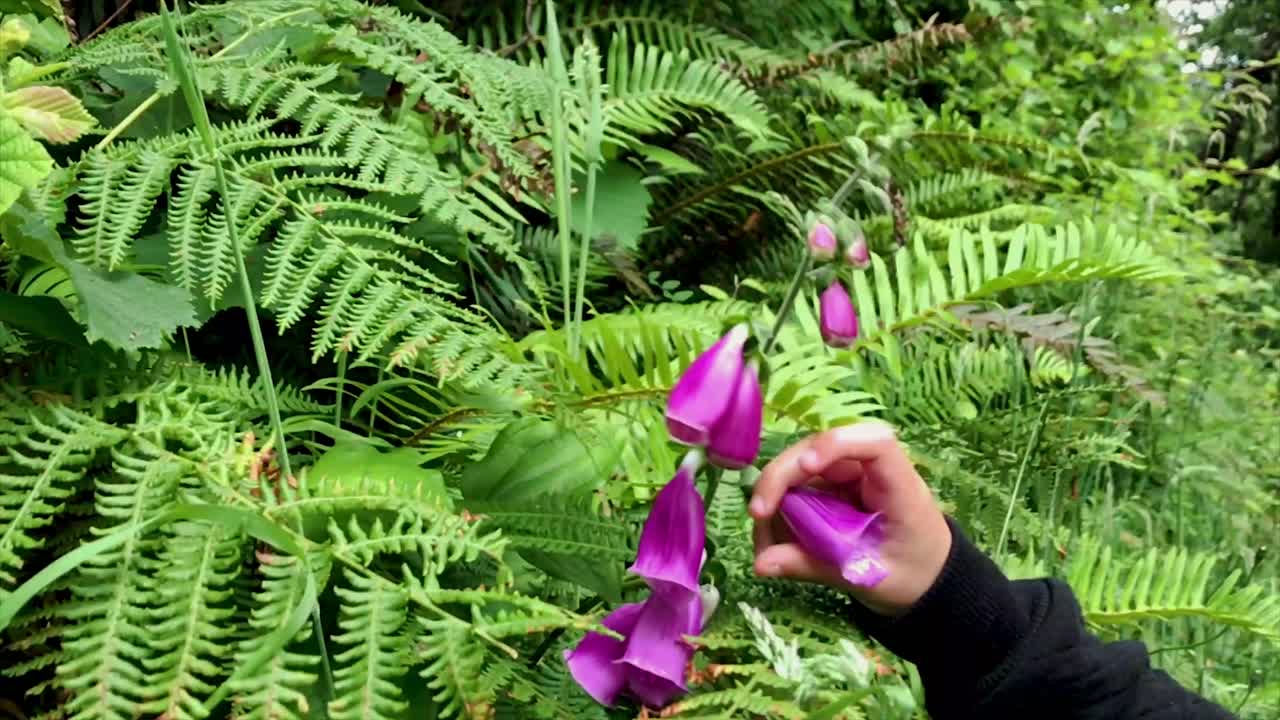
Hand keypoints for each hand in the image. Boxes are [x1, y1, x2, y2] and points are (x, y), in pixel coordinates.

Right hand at [749, 421, 950, 614]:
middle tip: (757, 515)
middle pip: (818, 451)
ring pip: (797, 471)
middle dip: (781, 478)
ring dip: (773, 502)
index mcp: (898, 485)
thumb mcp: (865, 577)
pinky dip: (779, 517)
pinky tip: (772, 546)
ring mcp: (846, 478)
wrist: (927, 579)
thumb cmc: (911, 573)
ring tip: (764, 548)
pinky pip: (795, 493)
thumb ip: (814, 565)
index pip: (874, 443)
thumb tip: (761, 564)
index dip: (836, 444)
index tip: (805, 467)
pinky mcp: (829, 491)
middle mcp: (868, 471)